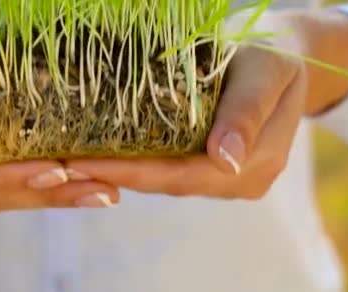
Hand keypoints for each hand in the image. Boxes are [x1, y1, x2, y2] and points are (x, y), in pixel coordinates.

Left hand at [66, 13, 307, 199]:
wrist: (284, 53)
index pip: (183, 174)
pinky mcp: (214, 169)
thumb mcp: (265, 71)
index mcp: (257, 162)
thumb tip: (226, 161)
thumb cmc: (273, 53)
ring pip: (166, 181)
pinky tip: (104, 155)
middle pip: (168, 183)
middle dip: (116, 176)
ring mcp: (228, 178)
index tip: (84, 164)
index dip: (132, 173)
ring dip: (121, 174)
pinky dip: (138, 164)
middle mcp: (241, 180)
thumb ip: (247, 112)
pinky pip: (171, 170)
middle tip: (63, 165)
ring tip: (73, 162)